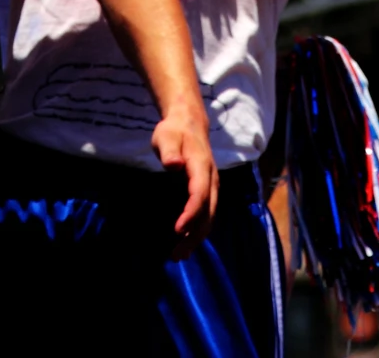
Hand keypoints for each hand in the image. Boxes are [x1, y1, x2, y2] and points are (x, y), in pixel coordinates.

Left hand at [151, 98, 217, 254]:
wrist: (189, 124)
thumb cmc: (175, 131)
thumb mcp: (167, 136)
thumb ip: (170, 150)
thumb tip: (174, 164)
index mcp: (201, 167)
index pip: (200, 194)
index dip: (190, 214)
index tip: (176, 230)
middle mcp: (211, 180)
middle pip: (208, 212)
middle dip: (194, 235)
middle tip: (176, 255)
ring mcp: (212, 187)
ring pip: (209, 217)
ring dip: (196, 237)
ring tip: (179, 255)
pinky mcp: (208, 191)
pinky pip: (206, 214)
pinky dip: (197, 230)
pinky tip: (184, 241)